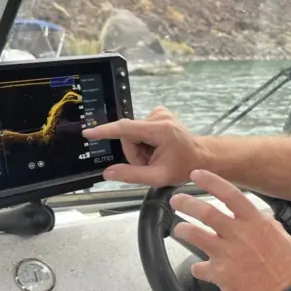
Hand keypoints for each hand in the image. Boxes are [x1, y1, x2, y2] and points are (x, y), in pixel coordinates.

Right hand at [82, 106, 207, 185]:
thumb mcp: (158, 177)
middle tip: (150, 163)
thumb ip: (132, 175)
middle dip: (134, 153)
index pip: (126, 129)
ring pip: (132, 134)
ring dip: (140, 149)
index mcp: (160, 130)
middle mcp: (159, 116)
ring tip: (156, 157)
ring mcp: (159, 113)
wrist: (201, 157)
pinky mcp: (158, 113)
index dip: (105, 131)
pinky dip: (144, 142)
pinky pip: (139, 130)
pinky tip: (157, 148)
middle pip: (128, 135)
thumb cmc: (184, 167)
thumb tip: (108, 173)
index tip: (89, 132)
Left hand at [169, 169, 290, 290]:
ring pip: (195, 235)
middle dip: (186, 203)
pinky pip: (200, 268)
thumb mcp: (283, 238)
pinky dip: (198, 268)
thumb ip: (266, 224)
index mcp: (256, 223)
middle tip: (177, 200)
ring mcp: (228, 254)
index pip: (230, 194)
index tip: (197, 175)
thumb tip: (258, 216)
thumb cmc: (289, 272)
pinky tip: (198, 269)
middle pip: (206, 212)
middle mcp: (239, 234)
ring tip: (178, 228)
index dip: (211, 182)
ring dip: (183, 229)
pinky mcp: (220, 275)